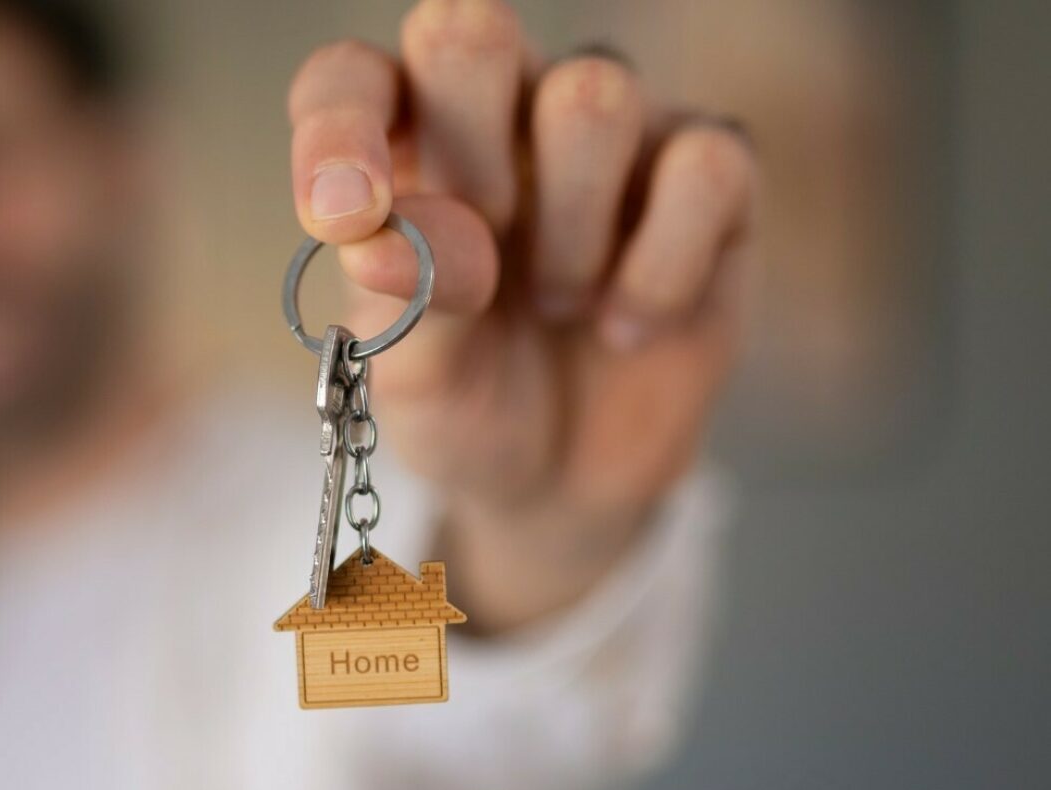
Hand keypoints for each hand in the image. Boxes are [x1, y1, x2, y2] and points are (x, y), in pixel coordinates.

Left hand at [288, 0, 753, 631]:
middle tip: (477, 247)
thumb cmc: (468, 404)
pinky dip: (660, 267)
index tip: (342, 214)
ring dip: (565, 230)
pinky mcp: (711, 174)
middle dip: (467, 143)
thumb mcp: (412, 378)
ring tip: (554, 303)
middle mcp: (503, 111)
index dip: (339, 129)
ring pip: (593, 94)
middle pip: (471, 30)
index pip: (351, 79)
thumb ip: (400, 299)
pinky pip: (707, 167)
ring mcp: (612, 133)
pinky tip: (626, 326)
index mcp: (403, 143)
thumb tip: (387, 237)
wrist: (560, 484)